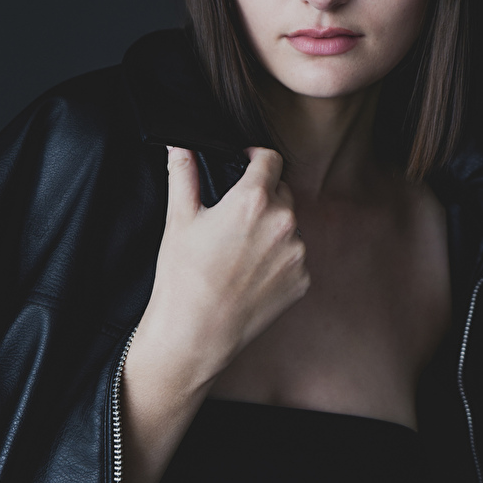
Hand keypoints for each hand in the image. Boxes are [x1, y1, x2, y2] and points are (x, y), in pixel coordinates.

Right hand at [120, 145, 309, 482]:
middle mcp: (284, 223)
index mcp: (254, 200)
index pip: (271, 159)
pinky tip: (250, 275)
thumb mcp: (179, 219)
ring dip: (270, 230)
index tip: (246, 162)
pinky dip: (277, 261)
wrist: (194, 334)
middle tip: (233, 218)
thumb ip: (183, 174)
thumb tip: (181, 147)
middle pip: (281, 192)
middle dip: (262, 197)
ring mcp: (297, 254)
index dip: (255, 157)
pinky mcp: (302, 280)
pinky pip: (293, 258)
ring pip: (289, 227)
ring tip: (238, 253)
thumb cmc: (183, 278)